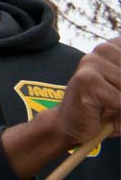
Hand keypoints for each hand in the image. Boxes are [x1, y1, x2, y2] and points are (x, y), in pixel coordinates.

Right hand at [1, 38, 119, 179]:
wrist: (64, 129)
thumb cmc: (99, 116)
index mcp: (111, 49)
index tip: (112, 97)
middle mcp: (101, 50)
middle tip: (112, 107)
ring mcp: (93, 62)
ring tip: (107, 110)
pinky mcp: (87, 78)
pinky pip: (120, 98)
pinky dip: (116, 111)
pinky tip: (99, 112)